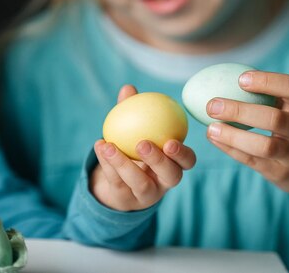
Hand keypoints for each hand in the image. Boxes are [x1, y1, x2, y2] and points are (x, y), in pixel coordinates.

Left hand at [90, 85, 195, 210]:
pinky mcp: (126, 200)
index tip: (170, 141)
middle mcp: (165, 182)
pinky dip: (107, 163)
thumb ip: (134, 111)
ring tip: (109, 145)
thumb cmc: (132, 149)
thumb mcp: (134, 131)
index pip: (188, 161)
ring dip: (123, 163)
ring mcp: (146, 195)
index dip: (183, 153)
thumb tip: (128, 89)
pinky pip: (117, 182)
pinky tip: (100, 146)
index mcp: (175, 163)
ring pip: (140, 183)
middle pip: (171, 176)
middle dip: (159, 161)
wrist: (117, 182)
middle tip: (143, 144)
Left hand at [205, 71, 288, 227]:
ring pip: (264, 146)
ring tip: (210, 128)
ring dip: (233, 136)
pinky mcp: (282, 174)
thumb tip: (226, 77)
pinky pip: (253, 161)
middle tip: (212, 105)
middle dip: (240, 111)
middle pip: (274, 119)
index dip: (267, 81)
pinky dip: (231, 149)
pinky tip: (214, 139)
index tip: (241, 79)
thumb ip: (273, 97)